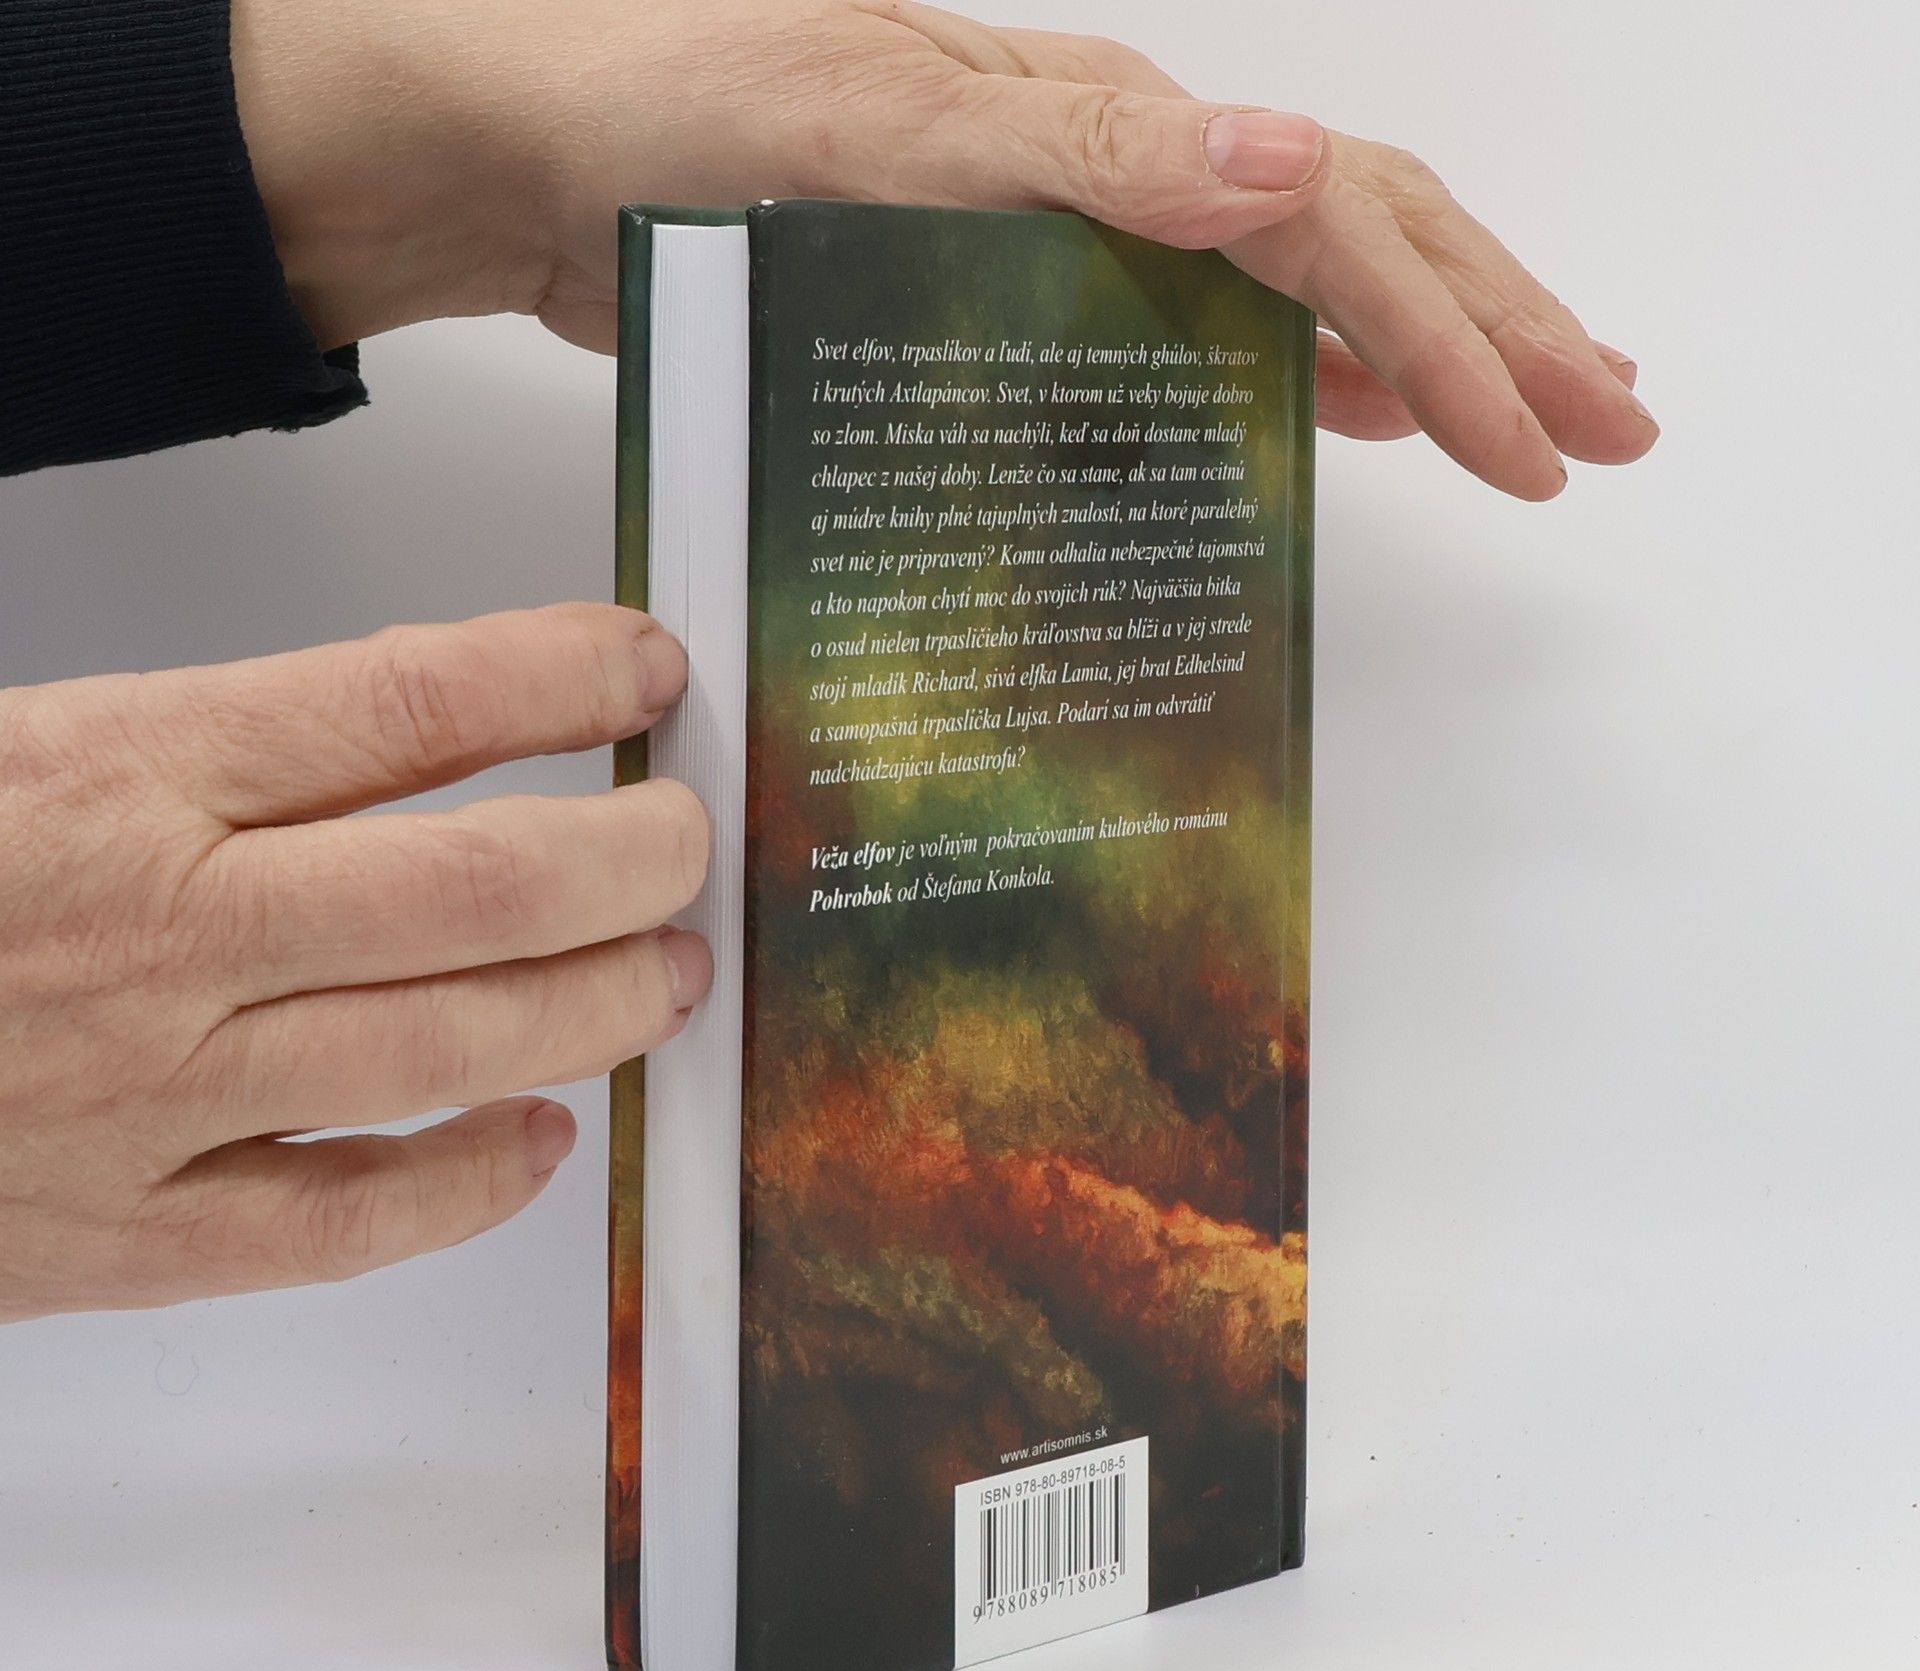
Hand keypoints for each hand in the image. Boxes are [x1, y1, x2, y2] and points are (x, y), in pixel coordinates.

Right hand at [0, 605, 709, 1321]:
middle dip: (628, 859)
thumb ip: (201, 731)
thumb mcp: (14, 742)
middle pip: (476, 888)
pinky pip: (343, 1226)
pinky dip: (464, 1189)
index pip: (409, 703)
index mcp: (114, 774)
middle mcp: (160, 933)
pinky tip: (539, 1139)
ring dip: (595, 1008)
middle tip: (694, 843)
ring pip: (447, 1050)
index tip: (647, 668)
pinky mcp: (125, 1235)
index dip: (562, 678)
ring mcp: (150, 1097)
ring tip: (674, 973)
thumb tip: (408, 716)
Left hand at [234, 0, 1657, 498]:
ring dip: (1423, 349)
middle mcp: (1113, 169)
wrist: (539, 152)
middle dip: (1499, 331)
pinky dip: (1286, 375)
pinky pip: (1187, 332)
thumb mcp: (892, 133)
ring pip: (1291, 284)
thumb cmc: (688, 128)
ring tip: (1523, 418)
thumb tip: (1294, 170)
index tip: (1551, 443)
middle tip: (1610, 423)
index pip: (1342, 227)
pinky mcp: (1008, 292)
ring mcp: (1068, 230)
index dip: (1464, 335)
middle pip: (1357, 237)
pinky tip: (1335, 422)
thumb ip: (1095, 164)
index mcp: (1112, 128)